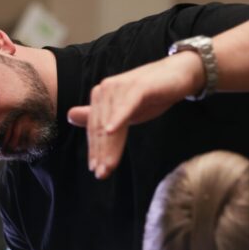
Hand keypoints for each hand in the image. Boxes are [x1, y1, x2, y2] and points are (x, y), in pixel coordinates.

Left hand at [66, 52, 201, 178]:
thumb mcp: (123, 110)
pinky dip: (118, 118)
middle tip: (101, 174)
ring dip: (109, 145)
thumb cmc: (151, 94)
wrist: (178, 74)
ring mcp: (121, 87)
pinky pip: (126, 105)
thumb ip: (99, 115)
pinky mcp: (138, 86)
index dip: (95, 150)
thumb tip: (70, 116)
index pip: (95, 128)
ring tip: (108, 166)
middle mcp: (106, 89)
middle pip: (101, 127)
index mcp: (101, 96)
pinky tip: (111, 132)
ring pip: (112, 121)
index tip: (96, 171)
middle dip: (101, 153)